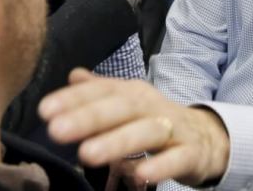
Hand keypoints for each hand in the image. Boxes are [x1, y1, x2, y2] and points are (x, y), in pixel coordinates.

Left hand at [39, 68, 229, 187]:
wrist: (207, 136)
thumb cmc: (156, 119)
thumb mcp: (129, 101)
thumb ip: (100, 90)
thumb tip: (72, 76)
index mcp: (132, 92)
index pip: (101, 91)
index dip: (73, 99)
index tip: (45, 110)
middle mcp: (151, 105)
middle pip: (119, 108)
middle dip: (88, 118)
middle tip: (56, 130)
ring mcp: (172, 128)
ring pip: (145, 132)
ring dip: (116, 142)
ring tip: (86, 154)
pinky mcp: (190, 153)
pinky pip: (175, 159)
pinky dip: (158, 167)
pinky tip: (139, 176)